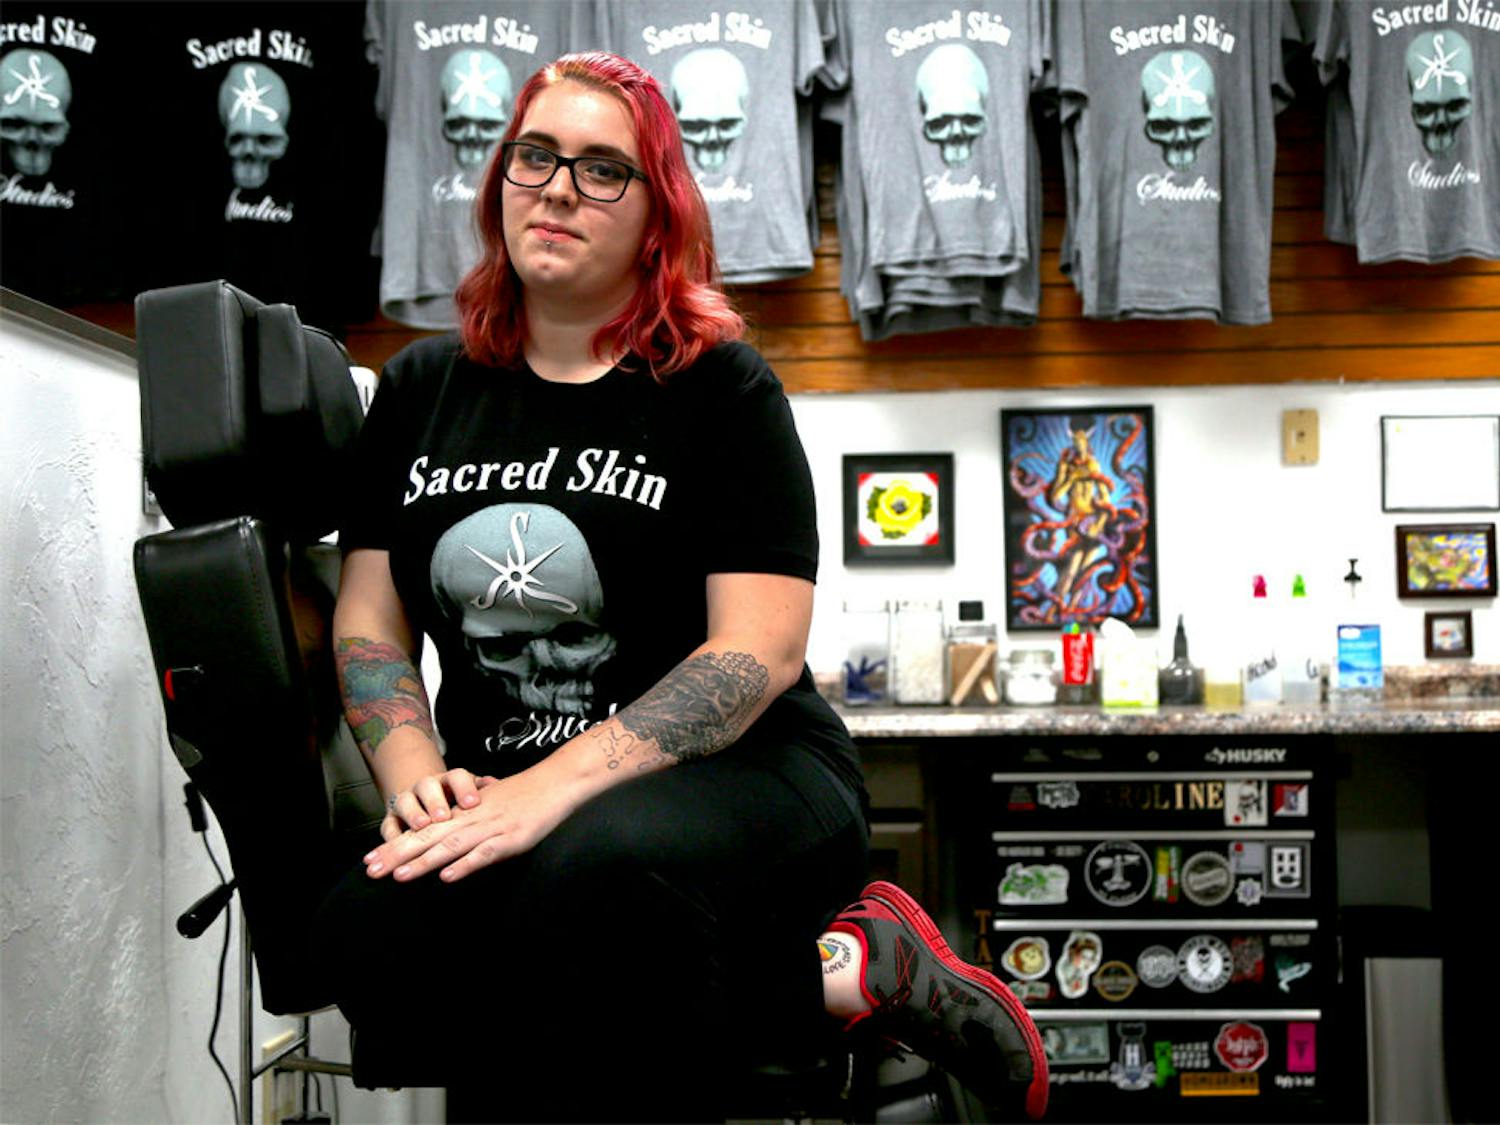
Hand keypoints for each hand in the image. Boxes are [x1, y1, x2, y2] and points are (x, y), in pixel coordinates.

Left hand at [364, 762, 585, 883]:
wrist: (554, 782)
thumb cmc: (522, 795)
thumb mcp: (487, 805)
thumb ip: (465, 823)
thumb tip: (443, 846)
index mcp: (463, 813)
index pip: (422, 831)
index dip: (394, 845)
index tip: (369, 860)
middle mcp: (471, 820)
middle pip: (428, 839)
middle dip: (397, 855)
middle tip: (370, 871)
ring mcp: (490, 829)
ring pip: (450, 846)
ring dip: (423, 861)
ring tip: (399, 876)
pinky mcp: (511, 840)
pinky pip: (484, 854)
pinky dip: (465, 865)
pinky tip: (448, 877)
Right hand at [381, 767, 494, 840]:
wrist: (424, 798)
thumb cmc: (454, 800)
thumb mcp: (470, 793)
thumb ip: (482, 790)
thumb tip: (495, 783)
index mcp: (448, 781)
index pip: (456, 777)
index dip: (464, 788)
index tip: (473, 802)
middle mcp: (426, 788)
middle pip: (428, 787)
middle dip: (435, 801)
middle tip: (443, 816)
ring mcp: (407, 802)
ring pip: (406, 802)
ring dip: (413, 814)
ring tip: (421, 825)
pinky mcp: (391, 819)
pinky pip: (388, 825)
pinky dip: (392, 836)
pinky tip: (397, 843)